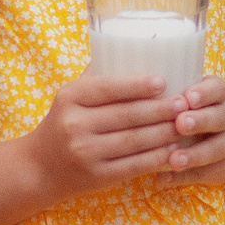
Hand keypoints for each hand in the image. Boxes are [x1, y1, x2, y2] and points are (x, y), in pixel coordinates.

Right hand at [24, 72, 184, 199]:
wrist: (40, 167)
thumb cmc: (64, 123)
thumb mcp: (70, 96)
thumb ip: (97, 76)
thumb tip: (136, 48)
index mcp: (70, 97)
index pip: (108, 88)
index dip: (137, 85)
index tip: (163, 81)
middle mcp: (74, 125)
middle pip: (127, 115)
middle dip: (160, 109)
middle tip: (183, 103)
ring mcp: (85, 153)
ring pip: (134, 140)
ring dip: (164, 132)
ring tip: (185, 123)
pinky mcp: (97, 177)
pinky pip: (134, 165)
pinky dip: (156, 157)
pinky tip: (173, 149)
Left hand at [158, 75, 224, 185]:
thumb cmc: (195, 111)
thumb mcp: (192, 98)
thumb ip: (172, 97)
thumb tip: (134, 93)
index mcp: (218, 95)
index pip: (216, 89)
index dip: (204, 93)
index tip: (188, 97)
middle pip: (218, 118)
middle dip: (199, 121)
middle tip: (180, 124)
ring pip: (215, 148)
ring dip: (194, 155)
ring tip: (174, 160)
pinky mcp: (221, 168)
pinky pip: (204, 173)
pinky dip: (184, 177)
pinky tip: (165, 179)